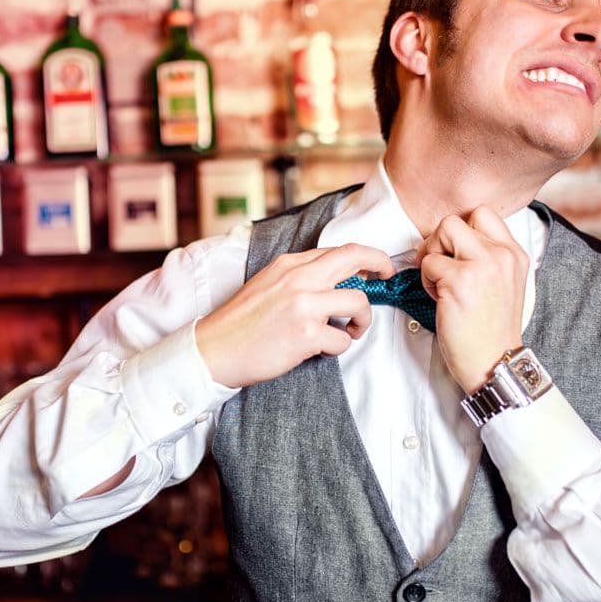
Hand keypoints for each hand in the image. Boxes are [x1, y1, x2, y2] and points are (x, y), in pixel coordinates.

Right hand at [196, 243, 395, 387]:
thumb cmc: (240, 323)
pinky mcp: (306, 334)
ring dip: (362, 320)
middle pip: (355, 259)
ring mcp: (304, 305)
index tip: (376, 267)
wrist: (213, 350)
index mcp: (289, 264)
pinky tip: (321, 351)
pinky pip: (342, 340)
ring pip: (358, 301)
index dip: (365, 256)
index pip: (338, 250)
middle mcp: (298, 278)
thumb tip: (335, 278)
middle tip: (388, 277)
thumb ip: (298, 277)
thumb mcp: (267, 284)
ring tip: (350, 331)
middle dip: (381, 264)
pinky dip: (338, 349)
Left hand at [417, 207, 528, 392]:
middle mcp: (502, 255)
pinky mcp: (460, 280)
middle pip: (455, 220)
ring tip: (441, 283)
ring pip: (441, 231)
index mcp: (514, 254)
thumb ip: (487, 258)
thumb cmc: (490, 329)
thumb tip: (452, 240)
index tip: (456, 255)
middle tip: (440, 268)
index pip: (482, 214)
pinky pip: (428, 263)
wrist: (494, 363)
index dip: (461, 231)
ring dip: (432, 256)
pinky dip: (427, 280)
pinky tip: (440, 299)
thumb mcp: (504, 284)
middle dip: (439, 241)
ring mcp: (482, 265)